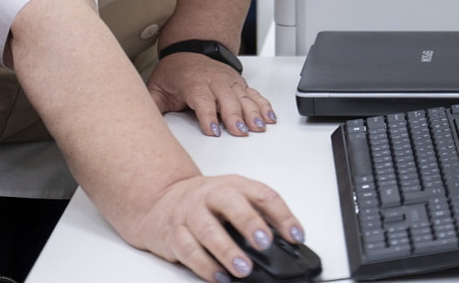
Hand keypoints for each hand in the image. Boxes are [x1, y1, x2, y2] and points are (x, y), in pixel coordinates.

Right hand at [125, 174, 304, 282]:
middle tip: (264, 243)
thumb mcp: (234, 198)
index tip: (296, 235)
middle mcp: (210, 195)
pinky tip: (219, 276)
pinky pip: (188, 250)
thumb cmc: (206, 202)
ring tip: (243, 268)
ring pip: (207, 229)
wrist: (163, 200)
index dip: (282, 215)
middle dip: (249, 222)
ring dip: (227, 250)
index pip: (262, 194)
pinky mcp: (174, 234)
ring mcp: (190, 213)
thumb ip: (259, 215)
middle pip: (230, 203)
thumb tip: (288, 239)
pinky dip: (204, 265)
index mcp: (233, 185)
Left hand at [147, 51, 276, 137]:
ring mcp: (229, 82)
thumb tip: (137, 122)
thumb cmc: (175, 71)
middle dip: (234, 116)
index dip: (207, 115)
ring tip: (259, 127)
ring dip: (252, 112)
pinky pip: (254, 95)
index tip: (212, 130)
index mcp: (193, 83)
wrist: (191, 49)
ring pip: (243, 97)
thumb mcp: (157, 86)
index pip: (201, 99)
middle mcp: (214, 81)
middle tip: (241, 132)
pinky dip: (263, 106)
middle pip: (226, 99)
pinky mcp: (239, 84)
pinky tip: (269, 118)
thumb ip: (152, 104)